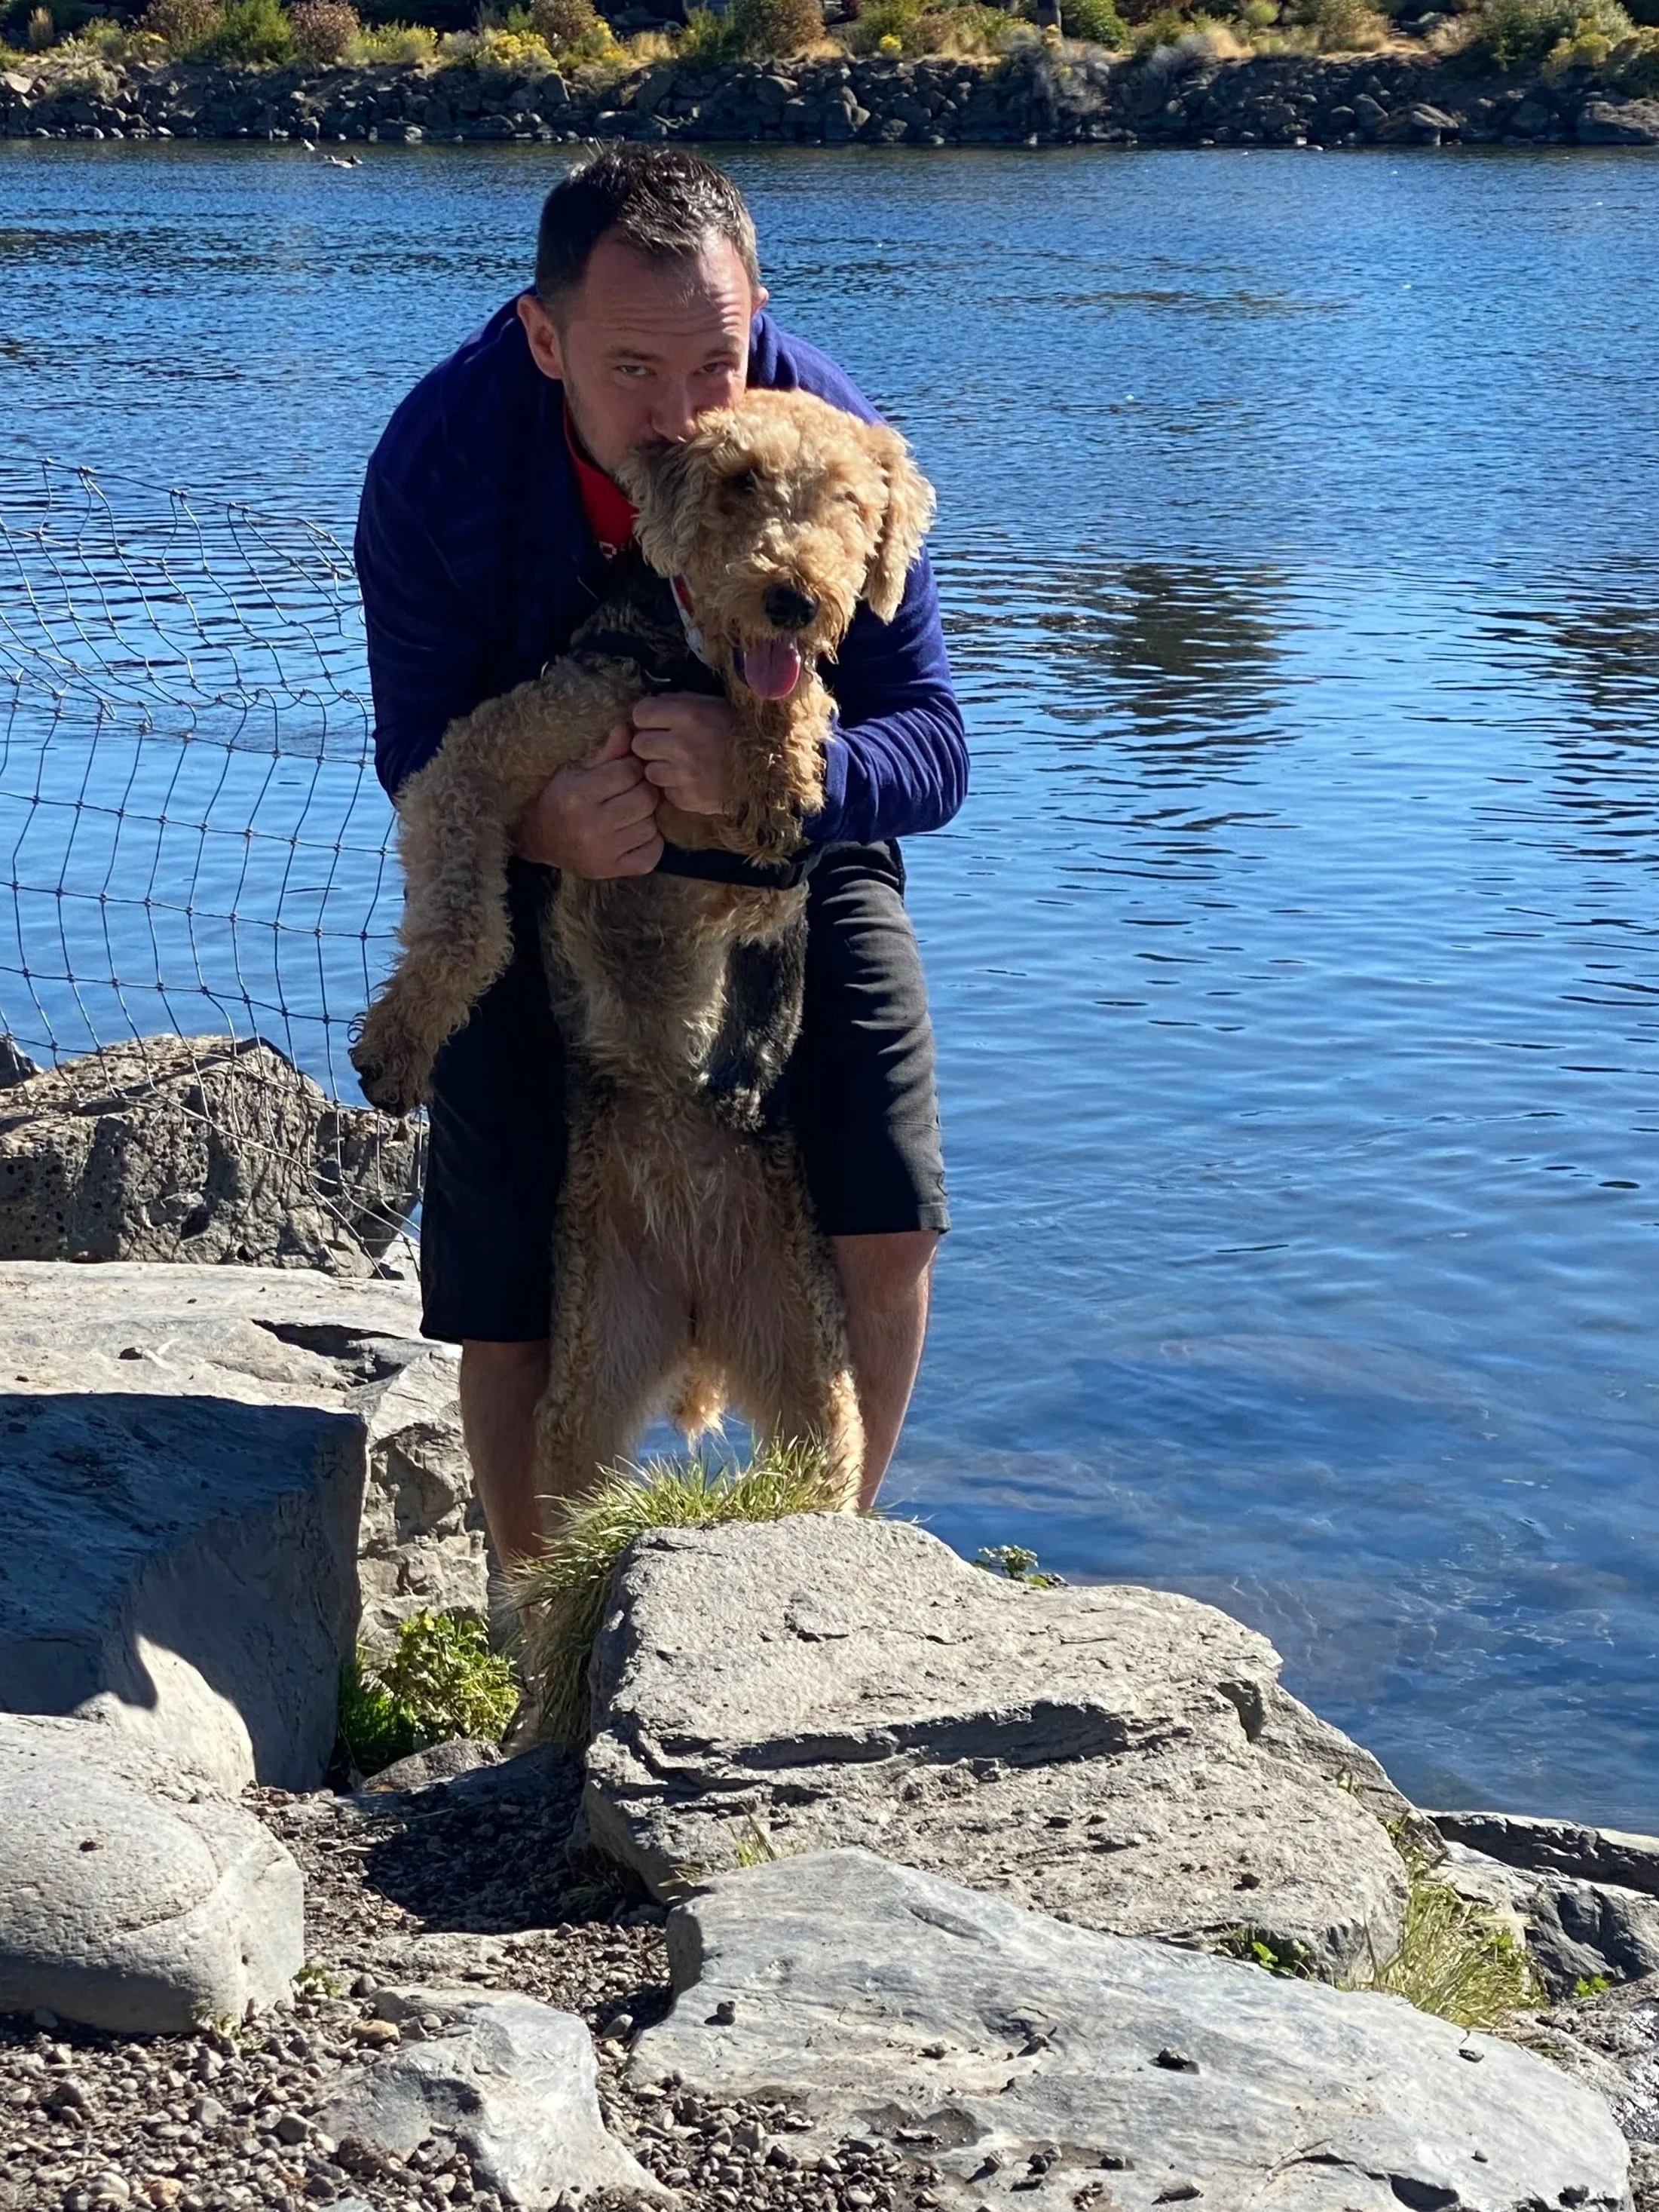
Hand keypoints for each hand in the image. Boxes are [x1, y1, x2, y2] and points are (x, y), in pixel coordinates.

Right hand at [512, 722, 662, 878]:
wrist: (540, 840)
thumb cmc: (559, 799)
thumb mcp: (575, 771)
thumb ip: (605, 753)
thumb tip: (627, 731)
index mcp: (578, 794)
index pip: (628, 772)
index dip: (632, 767)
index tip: (626, 770)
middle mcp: (591, 825)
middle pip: (645, 799)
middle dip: (643, 791)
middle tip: (633, 791)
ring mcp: (603, 852)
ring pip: (650, 826)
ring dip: (646, 817)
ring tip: (631, 813)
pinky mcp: (612, 871)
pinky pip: (652, 854)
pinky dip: (650, 842)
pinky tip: (635, 834)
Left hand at [630, 693, 737, 816]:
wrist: (772, 770)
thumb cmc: (744, 731)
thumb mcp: (716, 705)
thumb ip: (683, 702)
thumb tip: (655, 705)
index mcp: (689, 716)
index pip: (641, 714)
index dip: (646, 718)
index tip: (655, 722)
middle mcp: (682, 745)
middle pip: (640, 745)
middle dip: (650, 744)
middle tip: (666, 745)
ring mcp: (685, 775)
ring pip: (650, 771)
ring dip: (661, 768)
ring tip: (681, 765)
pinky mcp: (690, 799)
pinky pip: (666, 792)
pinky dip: (675, 787)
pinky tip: (692, 780)